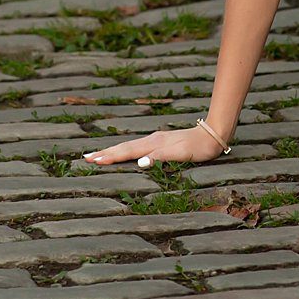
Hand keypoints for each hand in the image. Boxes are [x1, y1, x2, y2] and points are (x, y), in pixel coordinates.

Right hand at [82, 119, 224, 168]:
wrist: (212, 135)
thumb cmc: (196, 148)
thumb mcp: (179, 155)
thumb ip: (159, 158)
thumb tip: (139, 163)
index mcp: (152, 144)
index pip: (126, 152)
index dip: (109, 157)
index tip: (92, 160)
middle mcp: (151, 141)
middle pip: (124, 147)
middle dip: (105, 153)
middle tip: (86, 157)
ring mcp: (155, 141)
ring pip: (129, 147)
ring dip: (113, 151)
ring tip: (99, 155)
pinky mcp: (161, 142)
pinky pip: (137, 147)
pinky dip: (125, 151)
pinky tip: (124, 154)